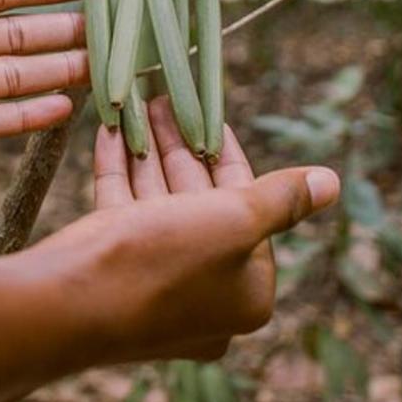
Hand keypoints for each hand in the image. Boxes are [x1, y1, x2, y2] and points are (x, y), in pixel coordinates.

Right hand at [24, 97, 338, 363]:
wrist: (69, 303)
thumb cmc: (163, 261)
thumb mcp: (234, 221)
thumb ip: (281, 199)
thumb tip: (332, 182)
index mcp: (245, 293)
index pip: (249, 211)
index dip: (228, 156)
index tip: (209, 115)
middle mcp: (202, 294)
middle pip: (199, 203)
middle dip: (182, 147)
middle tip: (165, 98)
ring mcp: (153, 284)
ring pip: (157, 203)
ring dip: (149, 150)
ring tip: (139, 101)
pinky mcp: (111, 271)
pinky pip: (121, 212)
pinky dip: (119, 170)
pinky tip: (110, 129)